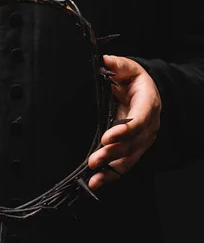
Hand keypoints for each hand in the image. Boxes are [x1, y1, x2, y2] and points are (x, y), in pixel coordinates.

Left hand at [87, 54, 161, 189]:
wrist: (145, 93)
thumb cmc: (135, 81)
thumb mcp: (128, 69)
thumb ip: (117, 66)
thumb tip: (104, 60)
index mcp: (148, 105)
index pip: (138, 120)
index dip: (124, 130)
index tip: (107, 137)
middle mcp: (148, 126)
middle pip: (131, 144)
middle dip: (112, 153)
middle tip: (94, 160)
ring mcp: (142, 141)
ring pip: (128, 158)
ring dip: (110, 169)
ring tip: (94, 178)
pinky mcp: (134, 150)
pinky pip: (124, 165)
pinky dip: (111, 175)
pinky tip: (97, 182)